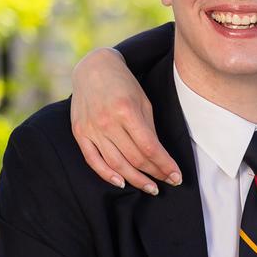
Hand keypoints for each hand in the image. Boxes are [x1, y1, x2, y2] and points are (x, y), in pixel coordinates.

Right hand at [70, 47, 180, 193]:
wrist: (93, 69)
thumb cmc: (123, 83)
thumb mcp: (143, 101)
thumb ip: (149, 128)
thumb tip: (158, 155)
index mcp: (126, 111)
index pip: (149, 147)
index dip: (164, 165)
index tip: (176, 176)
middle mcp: (107, 122)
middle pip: (134, 158)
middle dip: (154, 173)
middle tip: (167, 182)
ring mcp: (91, 129)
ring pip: (115, 163)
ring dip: (135, 179)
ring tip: (150, 187)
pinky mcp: (80, 133)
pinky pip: (93, 160)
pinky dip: (107, 174)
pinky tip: (121, 182)